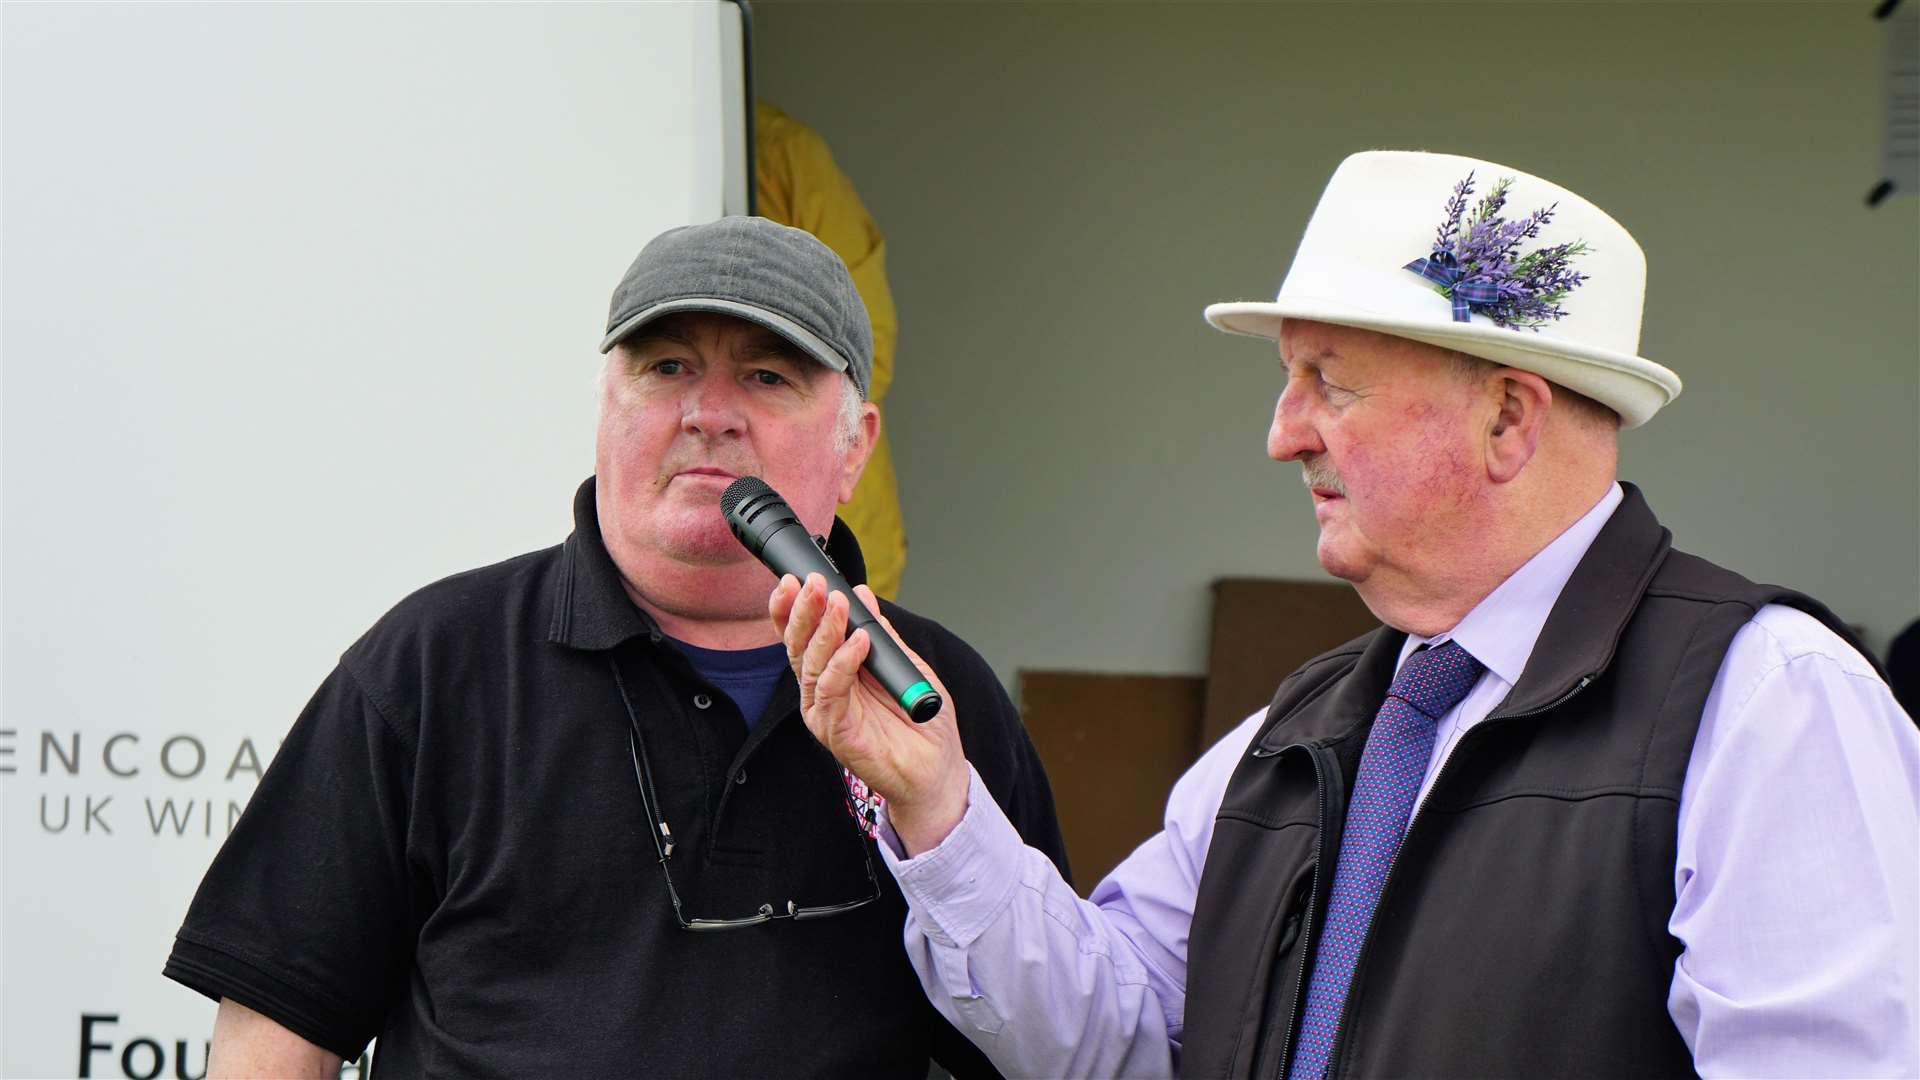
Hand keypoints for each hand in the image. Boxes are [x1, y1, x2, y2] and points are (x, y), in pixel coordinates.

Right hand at [770, 574, 969, 853]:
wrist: (938, 770)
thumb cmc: (921, 722)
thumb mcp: (904, 664)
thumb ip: (882, 634)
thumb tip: (862, 595)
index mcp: (833, 672)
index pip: (803, 636)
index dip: (792, 607)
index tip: (796, 578)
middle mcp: (822, 690)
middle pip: (799, 646)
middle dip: (803, 610)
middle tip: (813, 582)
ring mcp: (826, 712)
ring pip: (811, 665)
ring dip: (824, 630)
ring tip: (837, 603)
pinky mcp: (836, 732)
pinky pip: (833, 691)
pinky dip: (844, 664)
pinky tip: (859, 643)